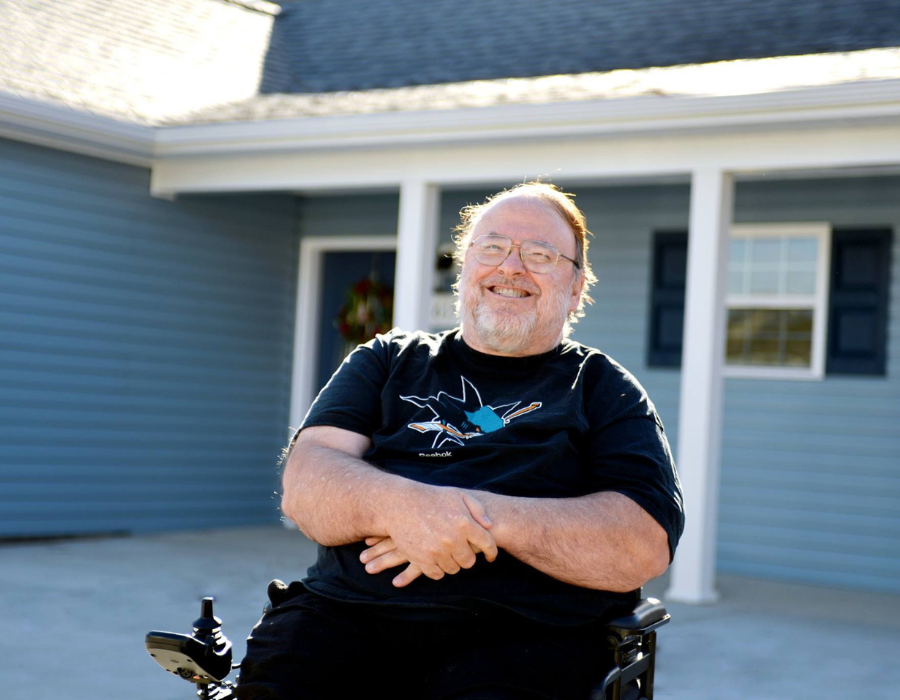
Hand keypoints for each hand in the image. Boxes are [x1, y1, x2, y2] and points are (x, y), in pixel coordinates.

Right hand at [370, 487, 497, 584]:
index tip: (490, 556)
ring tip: (447, 552)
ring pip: (454, 569)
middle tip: (461, 550)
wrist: (400, 504)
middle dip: (467, 556)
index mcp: (464, 523)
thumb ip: (477, 509)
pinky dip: (438, 569)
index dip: (491, 552)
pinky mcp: (422, 560)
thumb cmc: (431, 498)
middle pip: (469, 561)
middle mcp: (452, 539)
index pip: (487, 544)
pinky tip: (436, 558)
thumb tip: (489, 526)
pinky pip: (437, 574)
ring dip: (452, 563)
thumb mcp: (457, 495)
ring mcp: (437, 551)